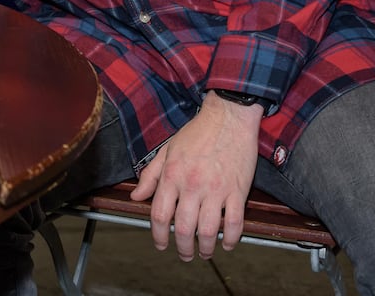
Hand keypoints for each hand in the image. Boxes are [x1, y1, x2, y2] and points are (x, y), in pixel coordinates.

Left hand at [130, 92, 261, 259]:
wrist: (227, 118)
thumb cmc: (196, 133)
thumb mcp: (166, 150)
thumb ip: (150, 176)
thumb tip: (136, 196)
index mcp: (172, 175)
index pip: (160, 214)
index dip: (158, 235)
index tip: (160, 244)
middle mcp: (192, 185)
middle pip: (183, 227)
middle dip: (182, 247)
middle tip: (184, 255)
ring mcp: (216, 189)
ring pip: (209, 230)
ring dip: (205, 248)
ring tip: (204, 253)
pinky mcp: (238, 191)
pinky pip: (235, 222)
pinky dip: (231, 238)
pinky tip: (226, 244)